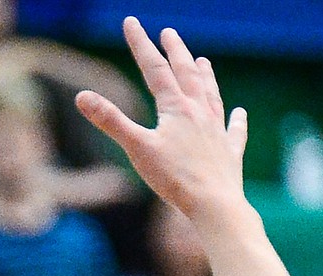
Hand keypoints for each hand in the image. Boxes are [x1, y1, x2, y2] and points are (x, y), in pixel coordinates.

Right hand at [74, 17, 247, 225]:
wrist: (215, 206)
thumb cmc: (176, 179)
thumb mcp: (138, 149)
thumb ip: (111, 121)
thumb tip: (81, 97)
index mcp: (176, 108)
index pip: (154, 68)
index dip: (141, 44)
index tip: (131, 22)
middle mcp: (200, 112)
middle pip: (187, 74)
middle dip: (176, 51)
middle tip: (168, 33)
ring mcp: (218, 132)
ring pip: (212, 96)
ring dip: (206, 77)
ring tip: (203, 61)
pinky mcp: (230, 154)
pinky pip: (235, 132)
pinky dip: (237, 121)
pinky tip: (240, 113)